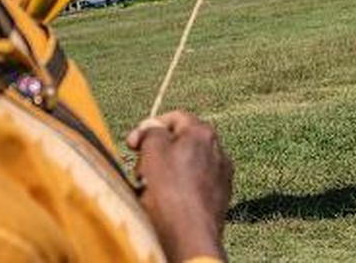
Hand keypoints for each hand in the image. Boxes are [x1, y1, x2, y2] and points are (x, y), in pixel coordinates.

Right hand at [127, 111, 233, 261]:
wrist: (191, 236)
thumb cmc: (170, 192)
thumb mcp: (152, 151)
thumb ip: (152, 131)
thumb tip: (152, 128)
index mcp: (203, 132)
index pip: (174, 118)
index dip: (149, 127)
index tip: (133, 143)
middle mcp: (218, 149)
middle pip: (181, 142)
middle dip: (157, 152)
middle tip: (140, 169)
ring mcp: (221, 174)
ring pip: (187, 164)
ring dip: (167, 172)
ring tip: (151, 189)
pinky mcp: (220, 197)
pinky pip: (195, 184)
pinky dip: (180, 187)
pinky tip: (168, 202)